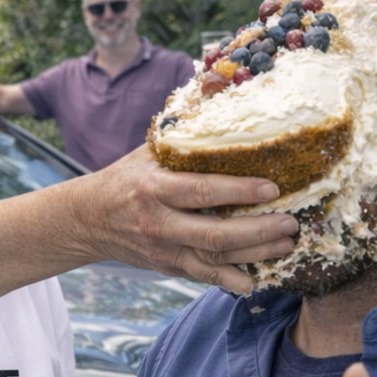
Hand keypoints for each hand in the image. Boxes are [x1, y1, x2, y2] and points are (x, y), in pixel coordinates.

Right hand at [69, 148, 297, 293]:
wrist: (86, 220)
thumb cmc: (124, 179)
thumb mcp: (146, 153)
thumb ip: (182, 137)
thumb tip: (218, 95)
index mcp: (154, 189)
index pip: (202, 192)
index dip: (239, 191)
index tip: (272, 188)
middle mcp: (159, 223)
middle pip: (216, 234)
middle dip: (259, 230)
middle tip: (290, 222)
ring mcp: (163, 250)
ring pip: (215, 259)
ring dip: (255, 255)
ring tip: (286, 245)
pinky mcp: (167, 267)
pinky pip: (203, 277)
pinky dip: (230, 281)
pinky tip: (255, 280)